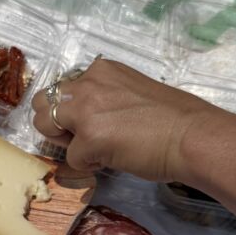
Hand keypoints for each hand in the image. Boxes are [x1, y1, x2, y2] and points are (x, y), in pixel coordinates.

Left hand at [32, 58, 225, 180]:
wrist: (193, 137)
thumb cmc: (173, 120)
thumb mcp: (131, 93)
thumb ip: (106, 98)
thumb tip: (91, 119)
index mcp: (101, 70)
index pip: (64, 88)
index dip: (71, 110)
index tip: (91, 123)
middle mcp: (88, 83)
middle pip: (42, 102)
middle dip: (55, 123)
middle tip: (81, 139)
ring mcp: (85, 109)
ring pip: (44, 125)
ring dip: (64, 141)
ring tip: (94, 150)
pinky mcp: (88, 137)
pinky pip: (71, 158)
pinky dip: (89, 165)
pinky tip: (113, 160)